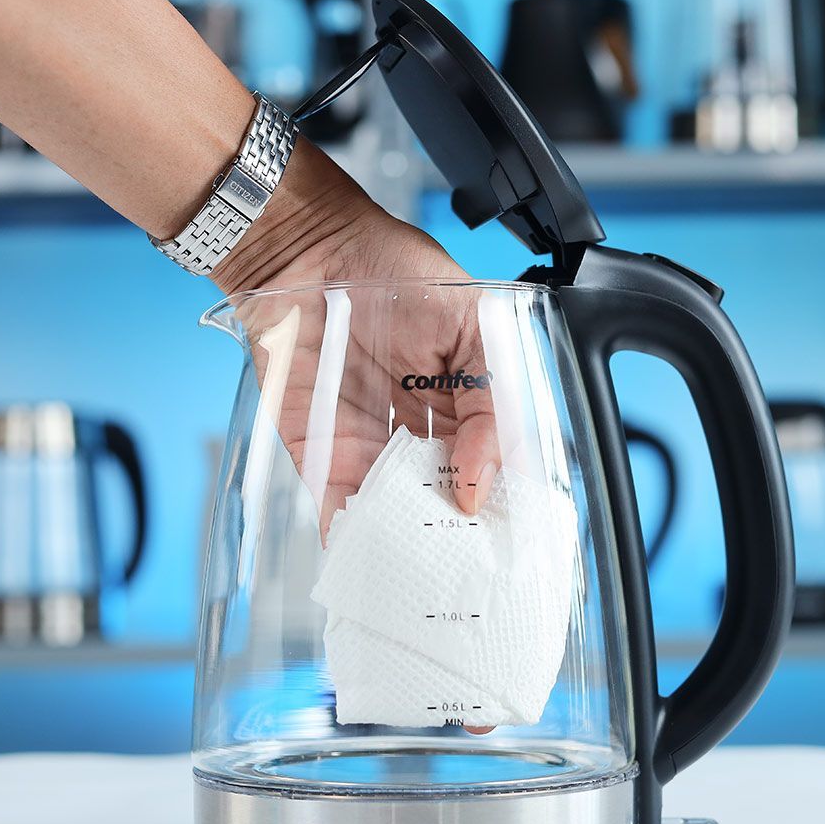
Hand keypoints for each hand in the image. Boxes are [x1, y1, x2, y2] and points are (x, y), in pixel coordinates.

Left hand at [212, 143, 500, 536]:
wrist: (309, 250)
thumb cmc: (392, 269)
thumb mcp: (473, 322)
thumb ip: (491, 396)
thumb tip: (482, 473)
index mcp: (462, 410)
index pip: (492, 469)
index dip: (505, 502)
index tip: (515, 532)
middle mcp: (419, 436)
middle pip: (446, 502)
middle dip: (458, 535)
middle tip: (472, 566)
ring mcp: (370, 450)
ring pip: (397, 514)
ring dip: (410, 544)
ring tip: (426, 573)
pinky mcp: (320, 455)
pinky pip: (338, 507)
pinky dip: (351, 536)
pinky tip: (368, 558)